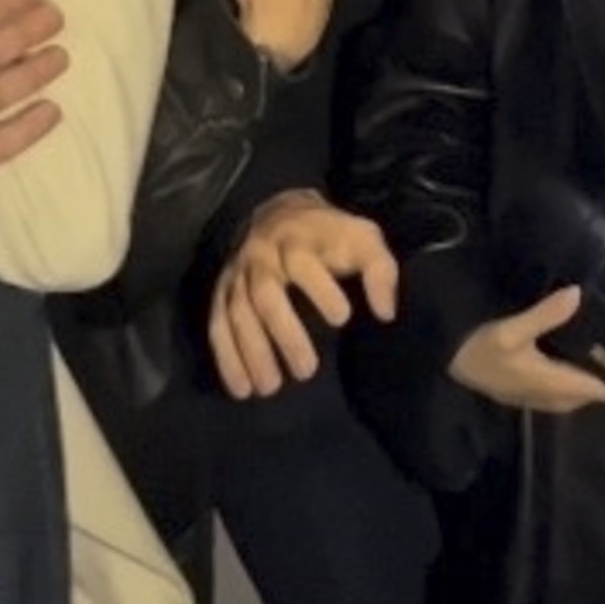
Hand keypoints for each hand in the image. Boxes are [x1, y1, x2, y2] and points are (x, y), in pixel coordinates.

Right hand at [209, 189, 396, 398]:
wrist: (278, 213)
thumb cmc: (329, 235)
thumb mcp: (362, 238)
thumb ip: (380, 271)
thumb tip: (386, 313)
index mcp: (298, 240)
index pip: (304, 264)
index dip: (321, 289)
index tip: (342, 318)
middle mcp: (262, 257)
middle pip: (267, 295)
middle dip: (285, 334)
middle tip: (307, 371)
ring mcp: (238, 276)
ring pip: (239, 315)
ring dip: (252, 353)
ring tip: (271, 388)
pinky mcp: (221, 294)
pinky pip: (218, 327)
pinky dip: (227, 359)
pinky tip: (241, 389)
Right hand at [448, 285, 604, 412]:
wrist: (446, 363)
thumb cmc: (479, 350)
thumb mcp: (508, 332)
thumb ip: (544, 316)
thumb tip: (578, 293)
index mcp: (558, 386)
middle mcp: (559, 397)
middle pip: (602, 388)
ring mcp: (549, 395)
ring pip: (589, 386)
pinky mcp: (540, 387)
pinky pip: (576, 382)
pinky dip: (588, 368)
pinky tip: (593, 345)